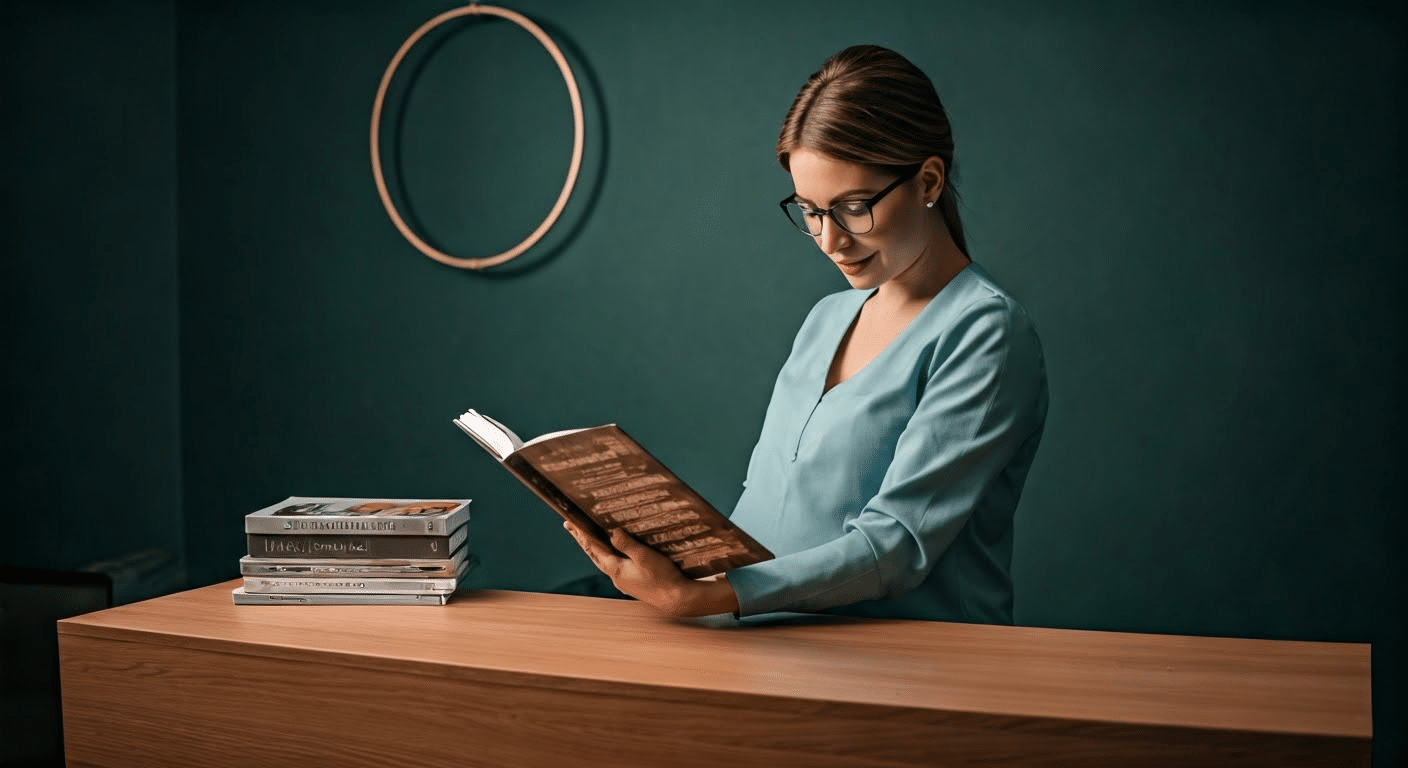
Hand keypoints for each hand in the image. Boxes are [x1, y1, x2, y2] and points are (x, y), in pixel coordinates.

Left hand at [563, 521, 738, 617]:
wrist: (677, 600)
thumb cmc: (663, 578)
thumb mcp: (645, 557)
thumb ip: (627, 544)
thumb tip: (612, 532)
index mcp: (615, 569)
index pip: (593, 548)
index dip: (581, 534)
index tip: (570, 523)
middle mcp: (616, 577)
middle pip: (594, 554)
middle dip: (582, 539)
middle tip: (570, 526)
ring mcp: (624, 581)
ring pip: (603, 560)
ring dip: (594, 547)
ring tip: (587, 537)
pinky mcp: (633, 583)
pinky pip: (614, 565)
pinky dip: (607, 554)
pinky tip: (613, 552)